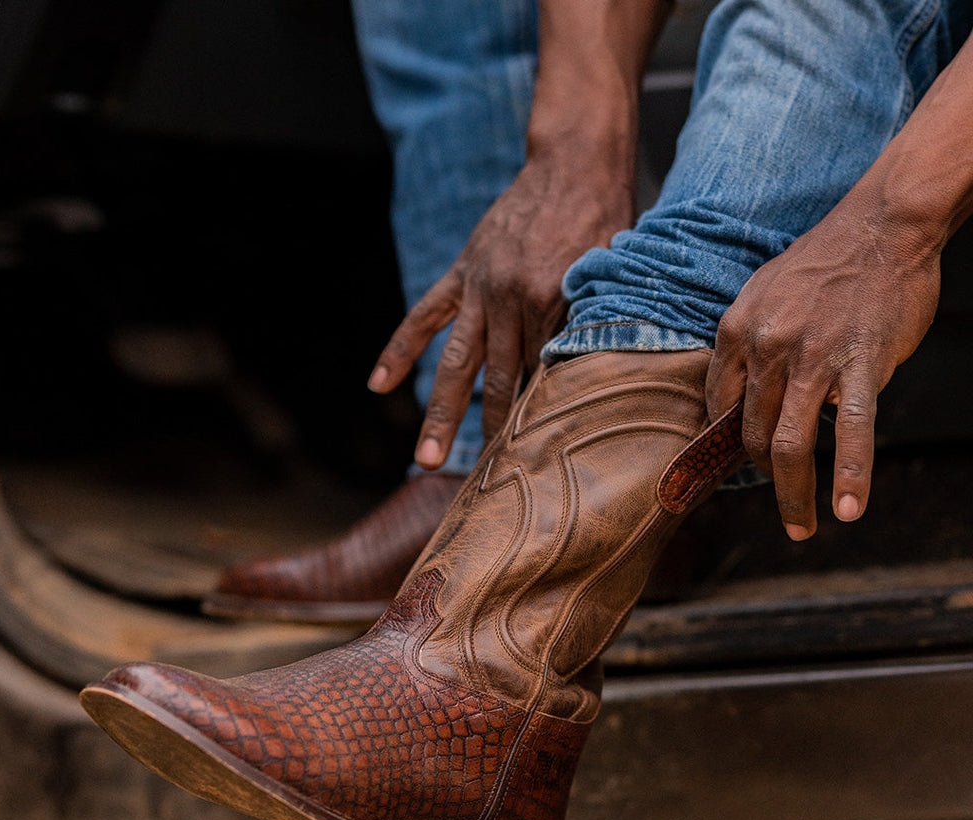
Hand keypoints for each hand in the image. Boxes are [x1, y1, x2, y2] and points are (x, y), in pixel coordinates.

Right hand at [367, 154, 633, 468]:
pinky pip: (424, 317)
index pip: (542, 378)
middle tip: (483, 483)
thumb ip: (598, 326)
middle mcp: (510, 302)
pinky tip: (378, 384)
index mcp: (552, 305)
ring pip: (456, 364)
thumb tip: (587, 380)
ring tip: (426, 459)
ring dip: (441, 414)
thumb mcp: (617, 276)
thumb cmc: (608, 220)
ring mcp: (479, 289)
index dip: (537, 422)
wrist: (575, 162)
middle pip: (497, 383)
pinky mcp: (462, 274)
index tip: (531, 465)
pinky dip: (399, 350)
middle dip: (489, 435)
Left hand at [705, 194, 941, 538]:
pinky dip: (849, 476)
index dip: (727, 444)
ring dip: (792, 495)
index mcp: (735, 332)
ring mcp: (812, 358)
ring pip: (789, 444)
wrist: (883, 224)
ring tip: (800, 526)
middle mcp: (765, 348)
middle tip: (781, 499)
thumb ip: (750, 348)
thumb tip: (748, 400)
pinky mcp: (861, 364)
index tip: (741, 465)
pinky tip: (847, 510)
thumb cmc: (824, 264)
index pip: (717, 407)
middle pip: (750, 434)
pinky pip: (852, 432)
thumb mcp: (763, 297)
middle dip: (761, 475)